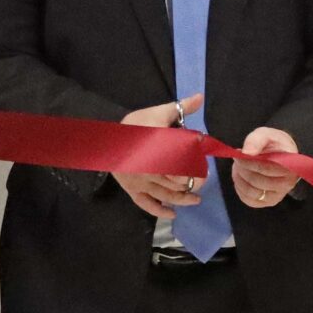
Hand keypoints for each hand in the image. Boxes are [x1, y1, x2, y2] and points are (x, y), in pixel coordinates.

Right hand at [114, 93, 204, 217]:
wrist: (108, 136)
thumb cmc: (136, 124)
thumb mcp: (158, 113)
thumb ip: (180, 108)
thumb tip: (199, 97)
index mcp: (159, 152)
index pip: (183, 168)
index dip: (196, 172)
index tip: (204, 170)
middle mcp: (150, 171)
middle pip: (176, 183)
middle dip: (192, 184)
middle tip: (202, 183)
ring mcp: (140, 182)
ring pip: (165, 195)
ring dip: (182, 200)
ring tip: (196, 200)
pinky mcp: (132, 189)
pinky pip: (146, 204)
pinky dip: (159, 211)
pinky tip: (172, 214)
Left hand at [231, 125, 301, 206]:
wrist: (279, 154)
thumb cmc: (273, 144)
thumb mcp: (265, 134)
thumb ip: (257, 139)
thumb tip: (247, 153)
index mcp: (290, 166)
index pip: (266, 168)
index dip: (249, 162)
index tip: (240, 154)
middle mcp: (288, 184)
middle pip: (257, 181)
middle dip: (243, 170)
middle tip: (238, 160)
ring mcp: (278, 195)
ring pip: (252, 192)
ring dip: (240, 179)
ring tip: (239, 168)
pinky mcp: (269, 202)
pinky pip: (249, 200)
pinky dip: (240, 189)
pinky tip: (241, 178)